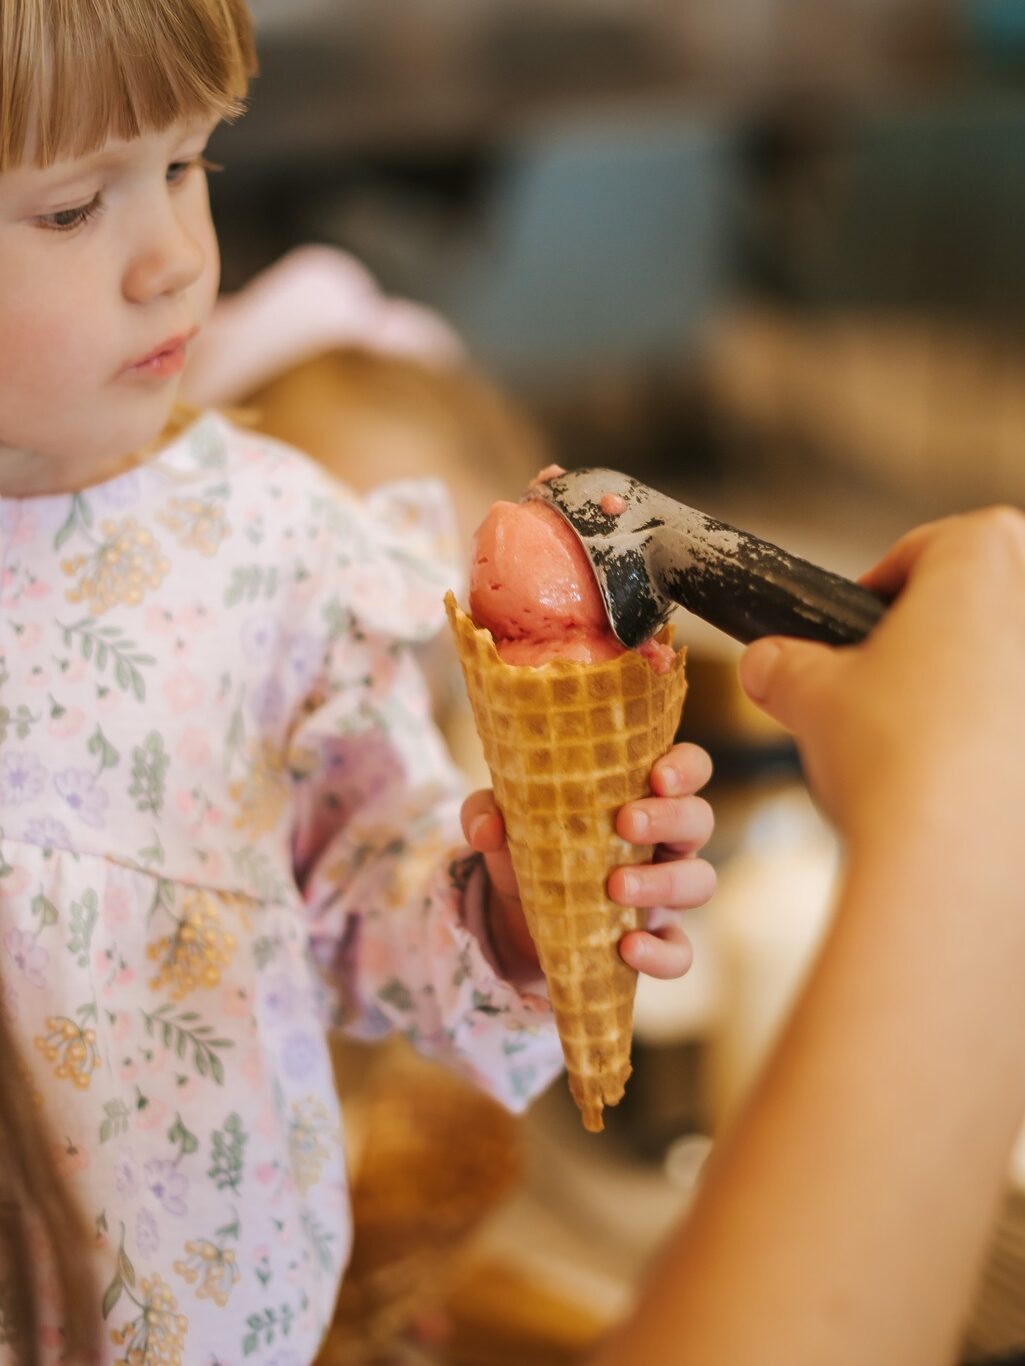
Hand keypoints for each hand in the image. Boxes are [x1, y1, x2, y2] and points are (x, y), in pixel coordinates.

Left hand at [460, 742, 715, 980]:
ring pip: (700, 881)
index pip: (688, 767)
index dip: (685, 767)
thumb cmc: (529, 846)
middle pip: (698, 819)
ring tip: (616, 888)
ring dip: (663, 882)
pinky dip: (660, 953)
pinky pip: (680, 951)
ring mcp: (666, 891)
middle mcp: (665, 839)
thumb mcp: (501, 822)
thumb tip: (488, 829)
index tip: (657, 775)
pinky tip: (627, 948)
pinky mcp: (656, 938)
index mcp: (641, 795)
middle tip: (625, 823)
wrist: (518, 914)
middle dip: (669, 818)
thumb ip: (486, 812)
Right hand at [739, 507, 1024, 860]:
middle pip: (991, 595)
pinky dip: (1001, 743)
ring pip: (1013, 661)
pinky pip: (1018, 722)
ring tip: (927, 739)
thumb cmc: (895, 762)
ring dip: (979, 686)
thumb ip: (783, 665)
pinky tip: (967, 781)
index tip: (857, 626)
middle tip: (892, 680)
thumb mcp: (808, 696)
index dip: (885, 583)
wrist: (955, 867)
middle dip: (942, 631)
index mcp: (983, 561)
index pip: (933, 545)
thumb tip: (767, 664)